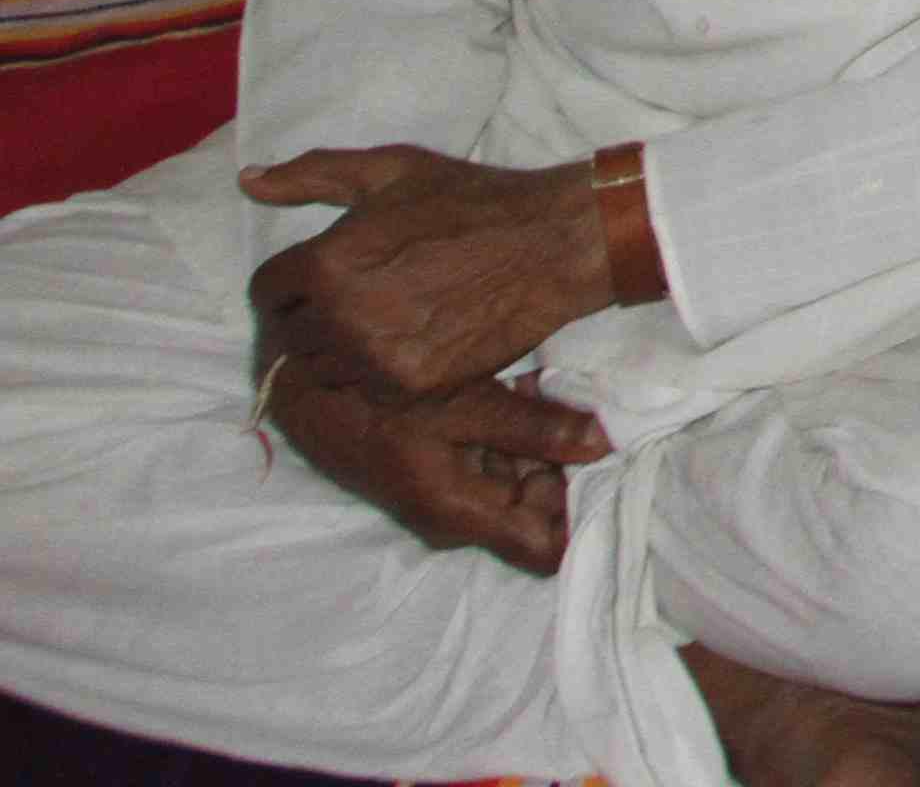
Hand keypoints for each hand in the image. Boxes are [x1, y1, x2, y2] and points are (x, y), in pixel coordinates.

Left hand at [240, 145, 610, 399]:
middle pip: (290, 335)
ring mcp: (375, 358)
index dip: (287, 283)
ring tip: (383, 326)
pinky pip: (366, 391)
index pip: (265, 291)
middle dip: (312, 318)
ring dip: (341, 352)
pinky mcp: (411, 386)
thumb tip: (248, 182)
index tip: (318, 281)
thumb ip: (313, 176)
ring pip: (324, 369)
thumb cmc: (471, 201)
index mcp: (326, 262)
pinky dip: (380, 374)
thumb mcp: (392, 171)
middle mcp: (341, 316)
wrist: (554, 244)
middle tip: (357, 303)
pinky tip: (411, 344)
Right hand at [260, 357, 607, 572]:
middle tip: (579, 411)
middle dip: (566, 466)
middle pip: (536, 512)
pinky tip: (524, 385)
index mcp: (465, 515)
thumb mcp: (465, 406)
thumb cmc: (381, 397)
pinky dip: (514, 430)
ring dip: (541, 441)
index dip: (580, 512)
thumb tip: (605, 445)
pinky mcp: (437, 467)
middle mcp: (458, 517)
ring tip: (546, 388)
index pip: (545, 546)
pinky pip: (493, 462)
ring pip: (517, 481)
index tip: (605, 467)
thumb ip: (536, 428)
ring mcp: (447, 493)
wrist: (305, 383)